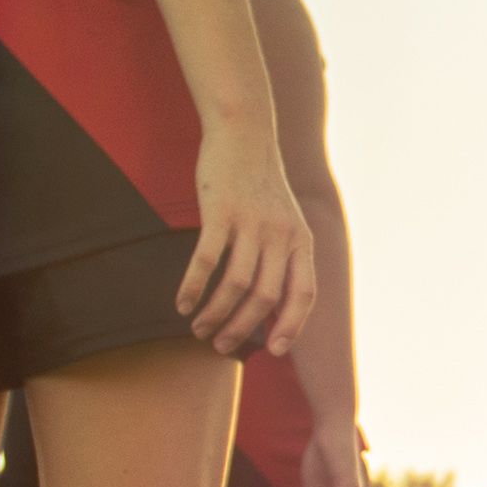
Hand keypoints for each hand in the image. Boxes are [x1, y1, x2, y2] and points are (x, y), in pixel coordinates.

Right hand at [177, 112, 315, 359]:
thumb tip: (271, 305)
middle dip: (242, 328)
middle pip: (265, 298)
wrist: (244, 135)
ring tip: (199, 330)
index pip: (304, 294)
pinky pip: (207, 260)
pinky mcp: (221, 212)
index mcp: (301, 240)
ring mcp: (251, 223)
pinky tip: (182, 304)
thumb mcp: (285, 221)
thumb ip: (283, 257)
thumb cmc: (261, 186)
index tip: (273, 350)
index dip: (291, 326)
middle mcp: (281, 235)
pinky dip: (193, 287)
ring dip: (216, 314)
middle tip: (220, 344)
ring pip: (235, 285)